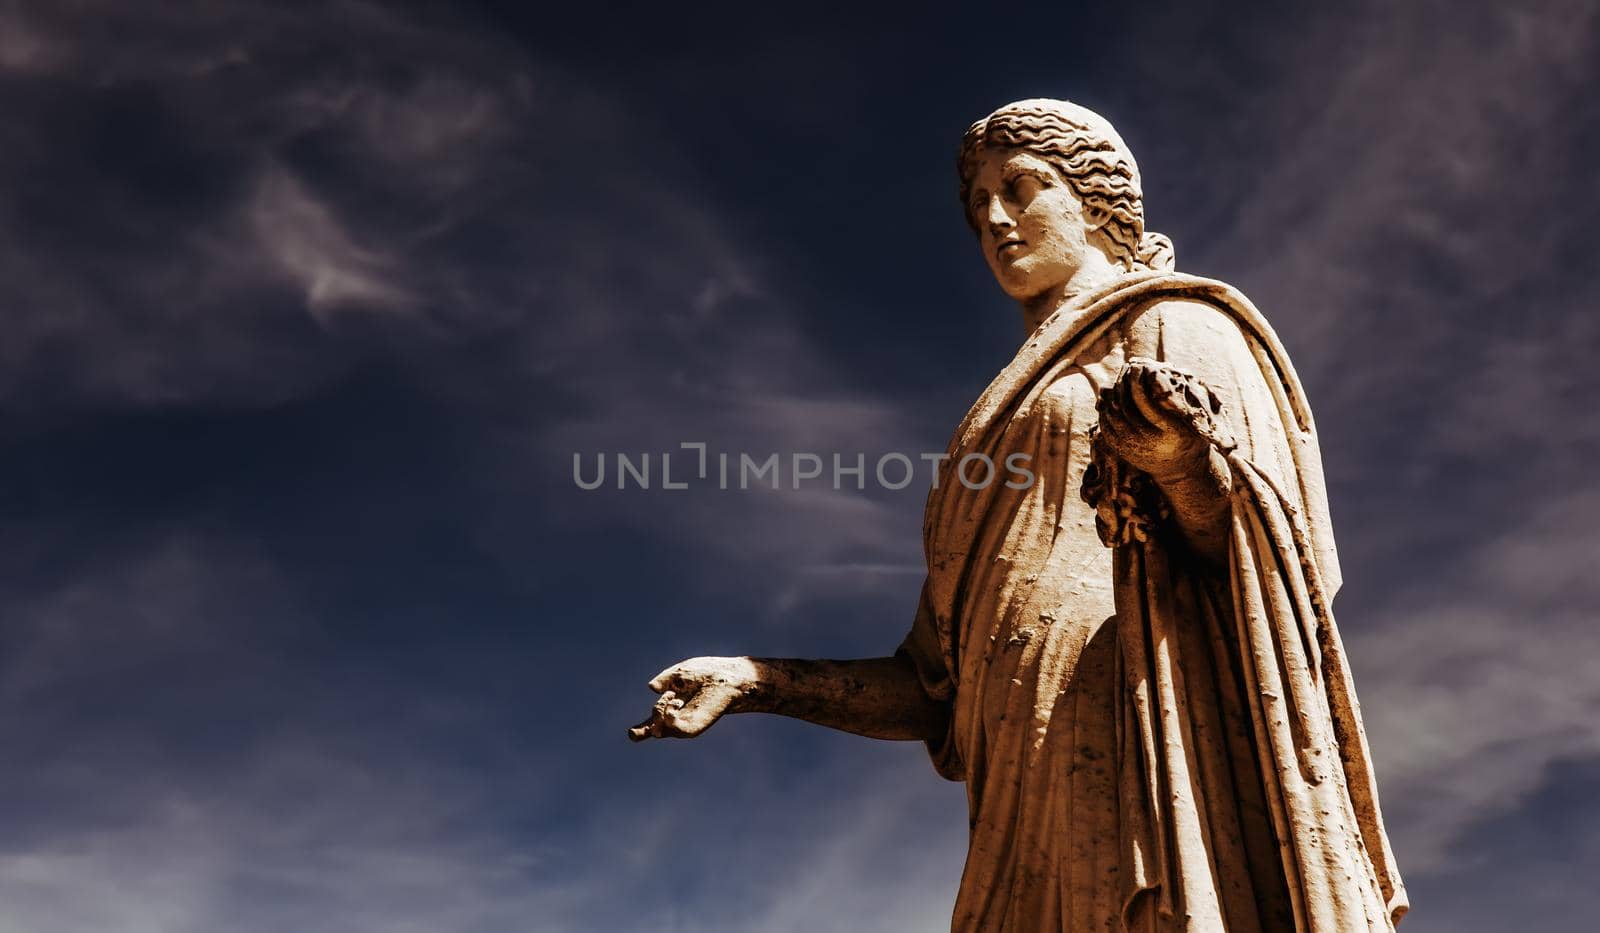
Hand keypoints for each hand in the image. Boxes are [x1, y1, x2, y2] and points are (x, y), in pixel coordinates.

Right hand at [627, 656, 758, 741]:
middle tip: (666, 699)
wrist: (729, 678)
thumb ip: (665, 678)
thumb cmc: (707, 674)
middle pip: (653, 730)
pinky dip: (668, 716)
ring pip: (659, 728)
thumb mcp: (681, 672)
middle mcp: (676, 719)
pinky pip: (674, 729)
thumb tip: (651, 688)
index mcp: (670, 707)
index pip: (652, 722)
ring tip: (674, 696)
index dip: (640, 731)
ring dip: (659, 711)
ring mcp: (684, 725)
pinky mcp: (694, 728)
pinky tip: (675, 703)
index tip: (632, 733)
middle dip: (647, 723)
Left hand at [1095, 357, 1232, 480]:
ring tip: (1119, 381)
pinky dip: (1106, 408)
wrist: (1178, 467)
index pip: (1145, 403)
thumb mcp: (1189, 416)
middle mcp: (1150, 442)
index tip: (1138, 366)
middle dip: (1123, 385)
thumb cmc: (1187, 433)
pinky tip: (1112, 397)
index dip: (1138, 382)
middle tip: (1126, 369)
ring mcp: (1133, 447)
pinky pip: (1106, 425)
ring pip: (1112, 415)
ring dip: (1113, 395)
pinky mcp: (1120, 450)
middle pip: (1125, 407)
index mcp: (1171, 432)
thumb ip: (1172, 395)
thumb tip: (1149, 371)